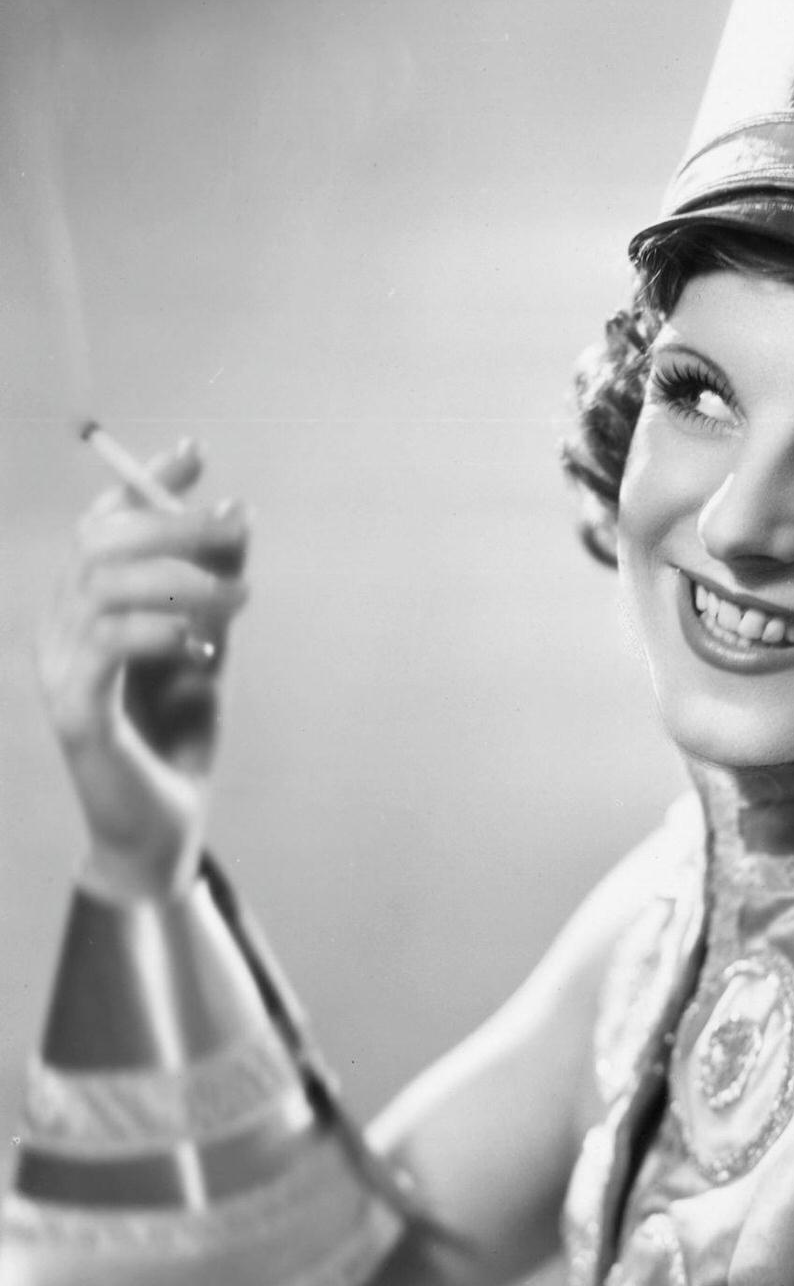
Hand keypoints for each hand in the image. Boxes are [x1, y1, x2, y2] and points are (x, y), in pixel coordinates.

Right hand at [38, 438, 251, 902]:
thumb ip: (218, 588)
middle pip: (100, 543)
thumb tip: (237, 514)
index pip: (101, 526)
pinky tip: (202, 642)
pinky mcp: (76, 714)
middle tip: (237, 527)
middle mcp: (60, 633)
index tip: (194, 455)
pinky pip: (110, 645)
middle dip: (173, 522)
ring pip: (105, 586)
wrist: (163, 830)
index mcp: (85, 611)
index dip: (142, 484)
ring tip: (240, 597)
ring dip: (183, 579)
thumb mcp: (210, 648)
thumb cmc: (179, 738)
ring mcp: (60, 672)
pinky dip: (164, 629)